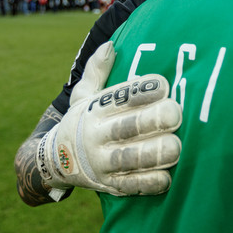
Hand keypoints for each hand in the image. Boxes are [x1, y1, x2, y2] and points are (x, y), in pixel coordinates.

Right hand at [37, 41, 181, 198]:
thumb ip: (96, 70)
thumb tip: (110, 45)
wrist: (56, 161)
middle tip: (176, 112)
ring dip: (154, 154)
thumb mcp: (82, 94)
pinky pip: (130, 186)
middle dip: (152, 121)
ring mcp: (102, 164)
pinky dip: (148, 183)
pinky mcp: (109, 185)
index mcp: (93, 112)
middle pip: (126, 129)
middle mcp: (96, 137)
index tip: (164, 85)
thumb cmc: (80, 120)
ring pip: (129, 160)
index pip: (118, 100)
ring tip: (176, 146)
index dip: (141, 92)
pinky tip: (166, 177)